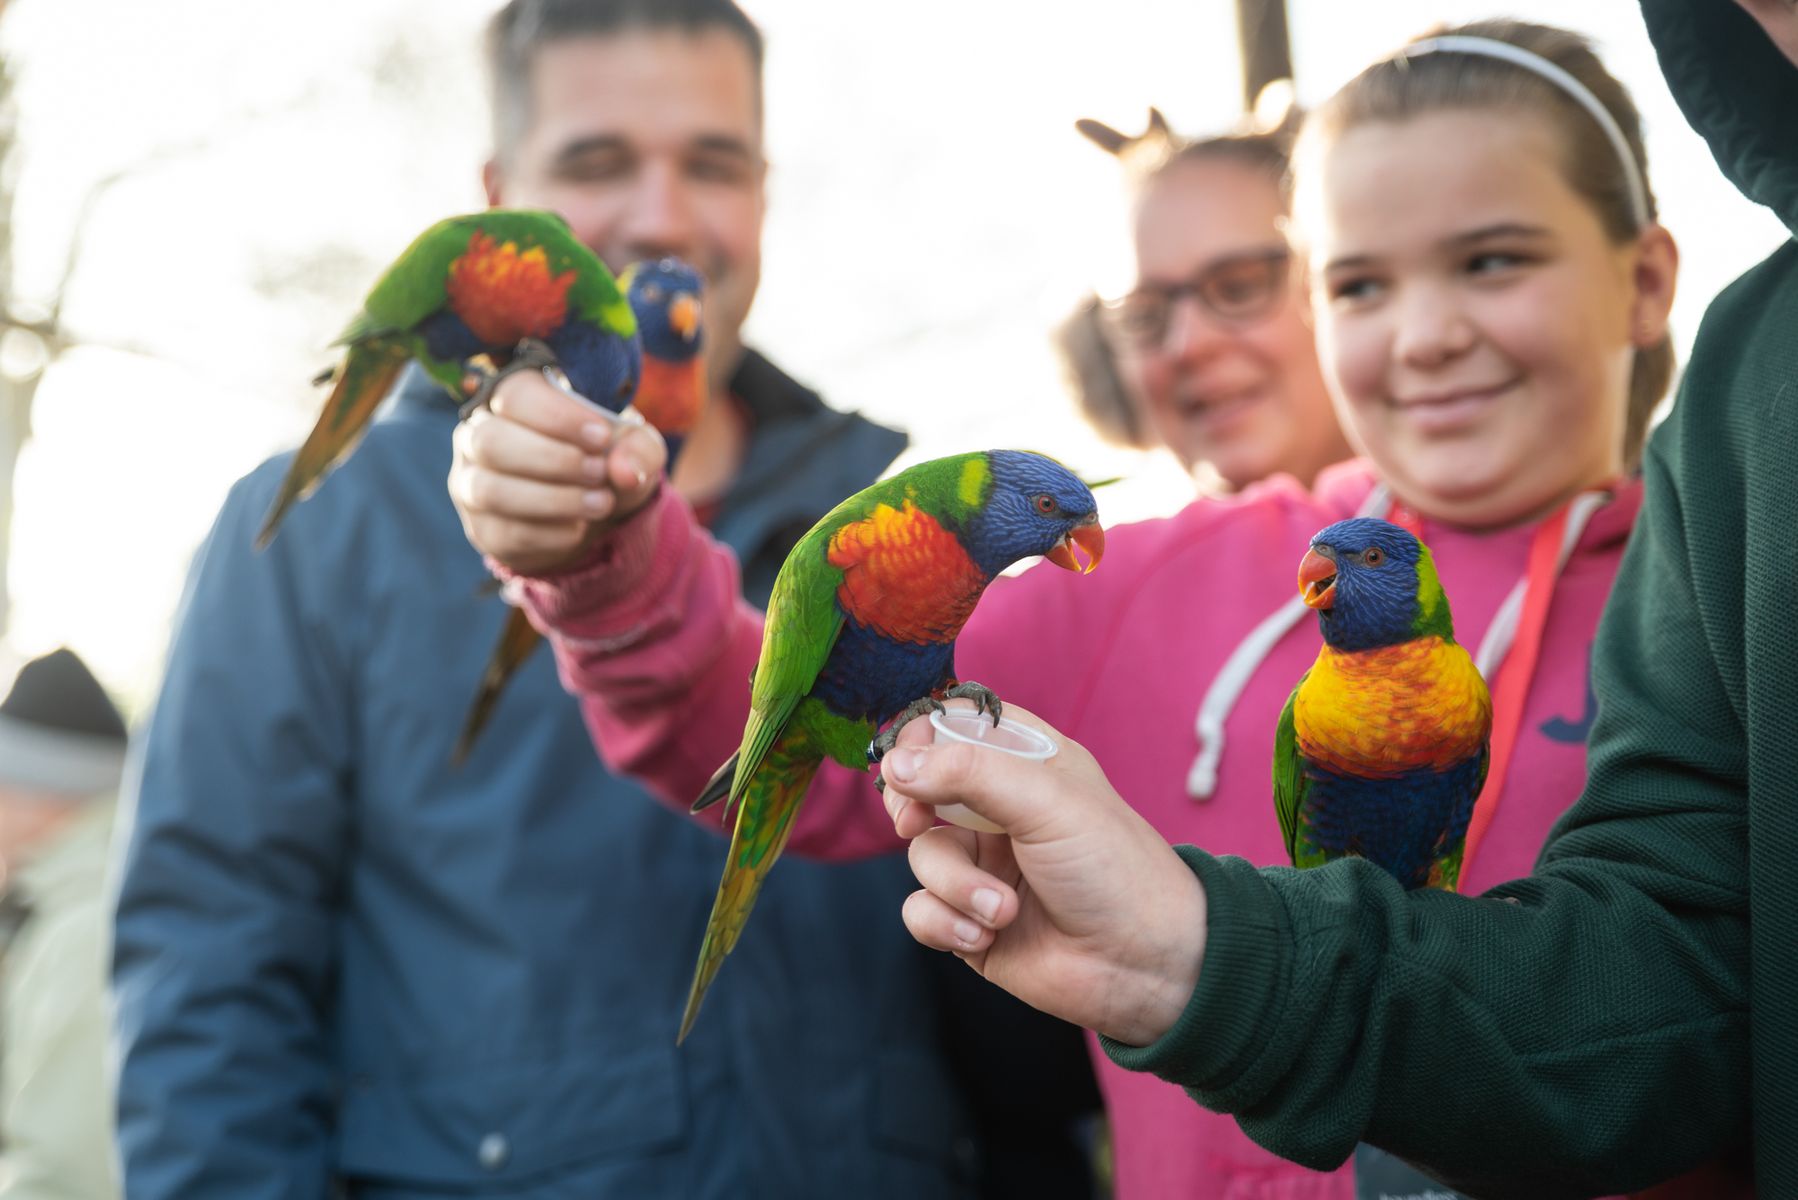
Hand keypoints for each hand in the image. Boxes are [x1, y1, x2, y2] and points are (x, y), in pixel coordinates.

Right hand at [450, 370, 666, 574]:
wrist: (591, 510)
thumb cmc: (603, 458)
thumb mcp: (633, 447)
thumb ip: (638, 450)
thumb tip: (624, 471)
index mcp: (512, 399)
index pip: (515, 395)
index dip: (557, 416)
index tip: (601, 437)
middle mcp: (478, 436)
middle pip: (490, 441)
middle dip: (552, 459)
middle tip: (599, 472)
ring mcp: (472, 484)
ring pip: (490, 490)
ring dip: (553, 500)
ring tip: (600, 503)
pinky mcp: (483, 529)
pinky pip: (504, 533)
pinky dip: (549, 533)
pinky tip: (579, 527)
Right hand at [880, 703, 1207, 1045]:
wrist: (1145, 966)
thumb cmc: (1113, 869)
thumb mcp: (1046, 801)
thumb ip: (968, 772)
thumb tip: (897, 763)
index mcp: (1028, 764)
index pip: (957, 724)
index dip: (925, 735)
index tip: (908, 758)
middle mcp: (1001, 810)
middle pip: (922, 786)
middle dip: (912, 806)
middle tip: (914, 821)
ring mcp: (985, 866)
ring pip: (922, 855)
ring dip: (955, 885)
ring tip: (1001, 909)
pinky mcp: (971, 920)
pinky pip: (922, 910)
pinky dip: (946, 924)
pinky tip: (985, 937)